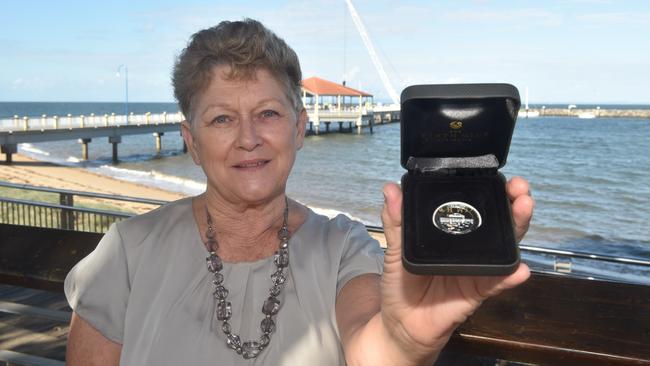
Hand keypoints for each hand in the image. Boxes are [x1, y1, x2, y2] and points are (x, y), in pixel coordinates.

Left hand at [378, 177, 533, 362]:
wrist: (401, 323)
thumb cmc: (400, 284)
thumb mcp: (394, 250)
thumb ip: (396, 222)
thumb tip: (390, 189)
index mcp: (451, 232)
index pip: (475, 205)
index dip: (488, 189)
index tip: (496, 173)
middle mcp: (470, 247)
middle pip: (499, 221)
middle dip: (513, 201)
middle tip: (520, 187)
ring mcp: (478, 268)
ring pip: (505, 246)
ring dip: (518, 227)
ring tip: (524, 209)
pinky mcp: (478, 291)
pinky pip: (498, 283)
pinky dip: (510, 276)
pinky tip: (520, 268)